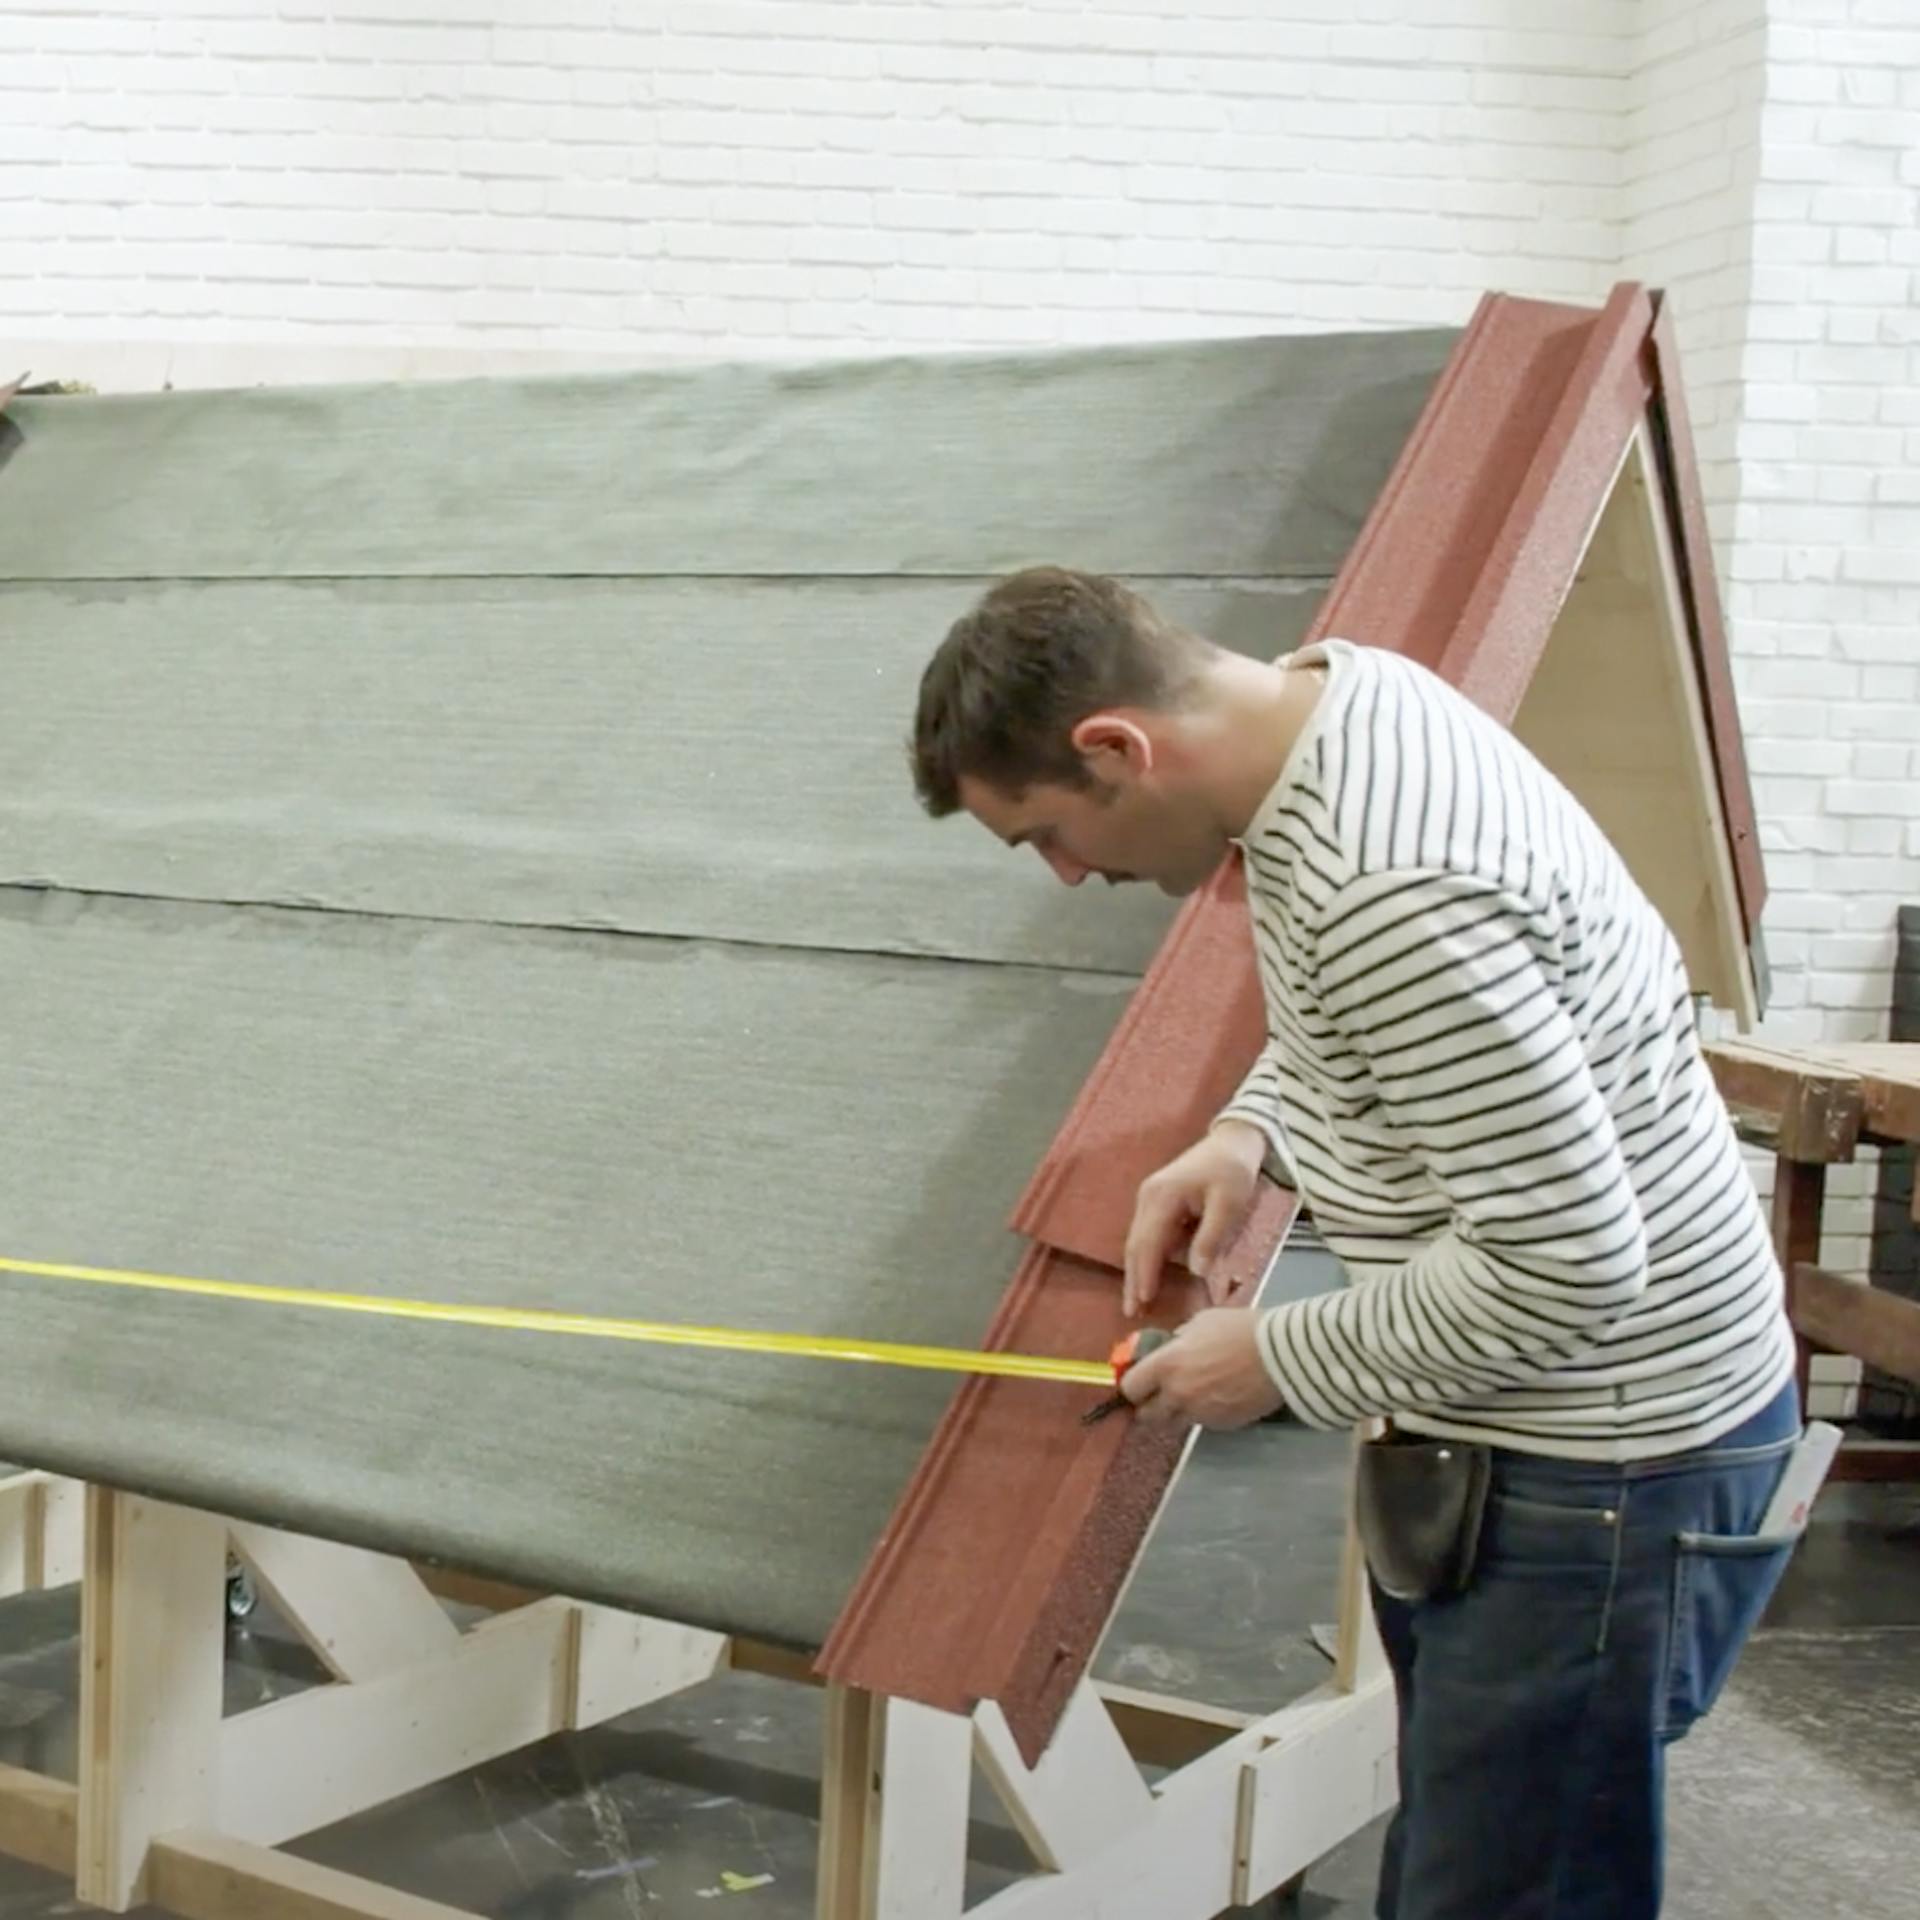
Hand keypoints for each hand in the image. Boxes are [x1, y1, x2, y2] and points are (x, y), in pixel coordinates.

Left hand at [1121, 1309, 1283, 1428]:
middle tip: (1158, 1394)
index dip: (1132, 1385)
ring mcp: (1200, 1414)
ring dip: (1174, 1412)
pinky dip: (1202, 1414)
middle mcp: (1177, 1395)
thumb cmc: (1240, 1330)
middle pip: (1147, 1415)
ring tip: (1190, 1396)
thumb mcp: (1202, 1322)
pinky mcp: (1221, 1425)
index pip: (1130, 1388)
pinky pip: (1201, 1424)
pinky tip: (1216, 1398)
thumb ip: (1181, 1339)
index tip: (1138, 1381)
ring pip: (1174, 1423)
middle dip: (1149, 1406)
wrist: (1280, 1356)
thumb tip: (1174, 1346)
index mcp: (1167, 1365)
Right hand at [1122, 1121, 1263, 1314]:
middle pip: (1135, 1245)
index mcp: (1163, 1197)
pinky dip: (1146, 1258)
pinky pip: (1147, 1235)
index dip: (1145, 1274)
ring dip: (1137, 1271)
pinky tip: (1149, 1276)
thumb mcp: (1229, 1203)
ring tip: (1137, 1302)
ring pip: (1138, 1242)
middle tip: (1131, 1312)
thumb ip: (1211, 1237)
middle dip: (1133, 1280)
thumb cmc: (1233, 1170)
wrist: (1232, 1141)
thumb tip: (1195, 1271)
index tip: (1143, 1302)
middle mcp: (1148, 1198)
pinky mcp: (1157, 1202)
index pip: (1148, 1243)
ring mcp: (1150, 1199)